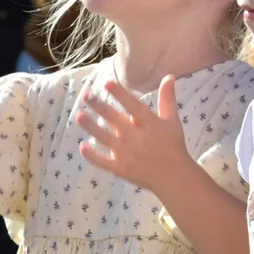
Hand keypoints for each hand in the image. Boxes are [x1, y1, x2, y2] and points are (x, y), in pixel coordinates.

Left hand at [75, 76, 190, 192]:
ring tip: (79, 116)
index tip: (107, 83)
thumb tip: (169, 76)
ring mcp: (126, 153)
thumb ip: (167, 98)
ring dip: (91, 126)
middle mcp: (136, 137)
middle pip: (114, 118)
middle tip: (87, 96)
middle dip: (99, 106)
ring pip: (104, 137)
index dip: (119, 94)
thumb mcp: (172, 120)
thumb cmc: (173, 145)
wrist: (174, 177)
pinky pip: (103, 161)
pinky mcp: (121, 168)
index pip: (132, 105)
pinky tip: (82, 146)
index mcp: (149, 124)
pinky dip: (92, 155)